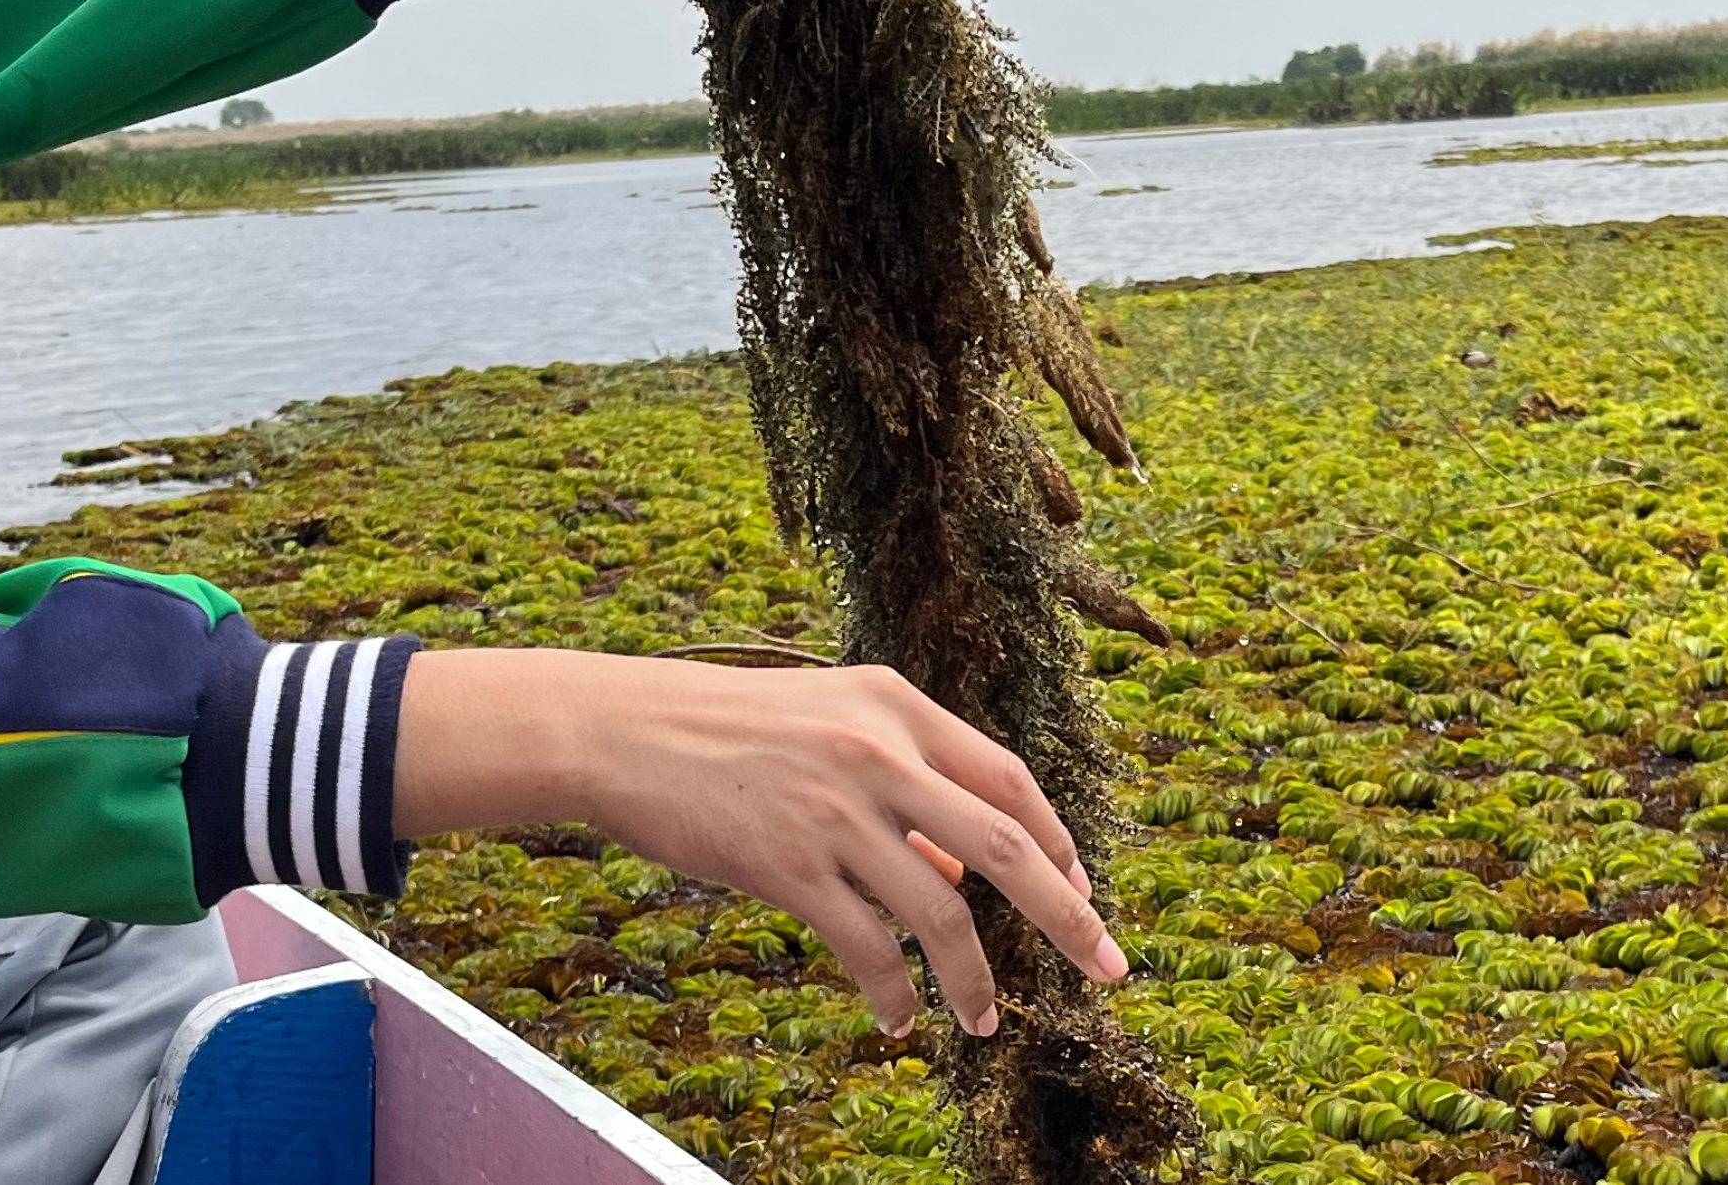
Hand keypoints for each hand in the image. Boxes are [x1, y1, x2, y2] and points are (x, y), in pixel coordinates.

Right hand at [392, 648, 1125, 1037]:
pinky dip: (894, 994)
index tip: (1083, 892)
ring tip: (985, 1022)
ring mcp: (836, 809)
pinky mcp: (790, 864)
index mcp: (895, 704)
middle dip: (1070, 917)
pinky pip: (869, 947)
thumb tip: (957, 869)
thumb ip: (897, 781)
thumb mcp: (824, 723)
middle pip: (1009, 845)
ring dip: (976, 981)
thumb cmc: (721, 730)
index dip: (1058, 841)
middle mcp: (879, 750)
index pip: (1007, 778)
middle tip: (1109, 969)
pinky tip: (897, 1019)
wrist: (618, 731)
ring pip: (945, 913)